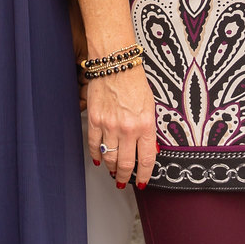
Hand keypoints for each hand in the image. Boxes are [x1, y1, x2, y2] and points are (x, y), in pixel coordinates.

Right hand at [84, 65, 156, 188]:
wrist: (115, 62)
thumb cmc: (134, 80)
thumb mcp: (150, 106)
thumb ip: (147, 129)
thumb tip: (146, 148)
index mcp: (145, 124)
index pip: (146, 159)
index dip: (144, 174)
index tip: (142, 181)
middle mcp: (128, 128)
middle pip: (126, 163)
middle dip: (125, 177)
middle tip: (124, 181)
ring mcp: (109, 125)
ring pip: (110, 157)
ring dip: (111, 168)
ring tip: (113, 172)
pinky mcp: (95, 120)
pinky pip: (94, 145)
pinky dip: (96, 155)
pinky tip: (98, 159)